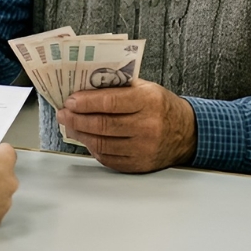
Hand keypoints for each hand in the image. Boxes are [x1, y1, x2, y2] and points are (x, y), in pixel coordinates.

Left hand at [56, 79, 195, 172]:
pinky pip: (108, 158)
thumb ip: (119, 87)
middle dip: (77, 118)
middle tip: (64, 113)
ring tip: (70, 125)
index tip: (70, 100)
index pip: (109, 102)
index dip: (85, 102)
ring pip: (102, 143)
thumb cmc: (162, 106)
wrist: (186, 132)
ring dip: (81, 134)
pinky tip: (86, 139)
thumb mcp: (146, 88)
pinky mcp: (139, 164)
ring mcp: (143, 148)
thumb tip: (86, 87)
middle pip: (102, 125)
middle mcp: (147, 126)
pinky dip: (93, 148)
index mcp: (148, 101)